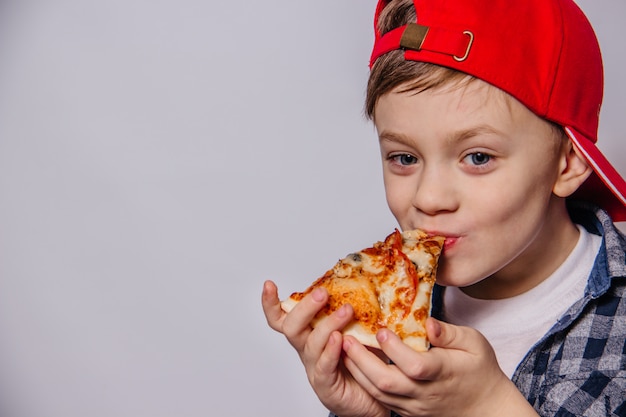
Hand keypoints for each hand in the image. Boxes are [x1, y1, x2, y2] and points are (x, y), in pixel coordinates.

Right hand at [261, 280, 388, 416]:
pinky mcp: (326, 385)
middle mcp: (307, 349)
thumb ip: (355, 310)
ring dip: (328, 324)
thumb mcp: (358, 329)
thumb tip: (366, 282)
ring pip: (310, 343)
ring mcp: (314, 367)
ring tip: (346, 310)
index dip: (272, 303)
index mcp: (309, 333)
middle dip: (304, 307)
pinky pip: (323, 366)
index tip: (269, 284)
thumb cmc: (364, 361)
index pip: (283, 317)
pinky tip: (339, 339)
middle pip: (291, 327)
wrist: (374, 397)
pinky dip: (330, 350)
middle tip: (322, 293)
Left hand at [342, 318, 538, 416]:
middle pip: (388, 382)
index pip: (415, 365)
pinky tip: (354, 365)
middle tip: (347, 339)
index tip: (380, 331)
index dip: (395, 350)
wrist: (485, 406)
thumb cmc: (480, 370)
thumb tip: (428, 323)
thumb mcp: (475, 343)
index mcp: (443, 372)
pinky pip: (381, 400)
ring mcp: (415, 405)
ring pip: (379, 394)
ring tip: (343, 349)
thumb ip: (450, 333)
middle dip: (363, 361)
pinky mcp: (408, 411)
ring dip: (358, 372)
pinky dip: (365, 383)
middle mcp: (425, 392)